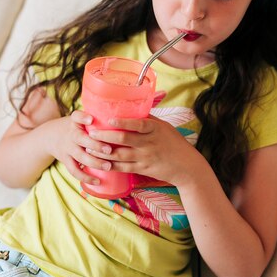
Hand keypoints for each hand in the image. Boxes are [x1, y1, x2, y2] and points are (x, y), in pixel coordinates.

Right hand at [47, 110, 112, 185]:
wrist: (50, 137)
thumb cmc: (75, 127)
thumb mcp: (80, 120)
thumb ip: (97, 119)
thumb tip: (125, 120)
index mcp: (75, 122)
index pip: (76, 116)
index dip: (83, 118)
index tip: (91, 119)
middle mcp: (71, 135)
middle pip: (81, 139)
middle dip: (95, 145)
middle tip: (109, 150)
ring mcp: (67, 148)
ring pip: (79, 156)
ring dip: (94, 162)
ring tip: (108, 166)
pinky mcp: (66, 160)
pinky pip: (74, 170)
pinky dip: (85, 177)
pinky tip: (97, 181)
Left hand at [86, 115, 204, 187]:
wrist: (186, 166)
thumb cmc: (174, 143)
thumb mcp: (164, 127)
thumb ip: (148, 120)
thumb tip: (131, 108)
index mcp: (155, 129)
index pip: (138, 124)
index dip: (123, 122)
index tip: (109, 119)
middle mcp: (149, 143)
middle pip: (124, 139)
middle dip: (105, 136)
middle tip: (91, 133)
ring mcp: (146, 157)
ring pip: (120, 155)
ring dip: (103, 152)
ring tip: (89, 147)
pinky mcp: (143, 169)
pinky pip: (124, 168)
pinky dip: (111, 165)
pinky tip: (100, 162)